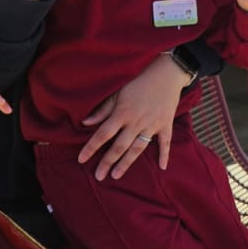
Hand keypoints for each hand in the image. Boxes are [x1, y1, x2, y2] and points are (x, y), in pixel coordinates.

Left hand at [79, 53, 183, 178]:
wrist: (166, 72)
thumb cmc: (139, 80)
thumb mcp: (118, 92)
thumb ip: (103, 109)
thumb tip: (85, 123)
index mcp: (122, 113)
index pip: (103, 134)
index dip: (91, 148)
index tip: (81, 160)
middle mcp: (136, 121)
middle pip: (119, 146)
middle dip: (108, 162)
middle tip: (99, 176)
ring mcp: (153, 124)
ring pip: (138, 148)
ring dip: (127, 162)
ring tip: (116, 175)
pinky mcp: (166, 124)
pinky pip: (165, 142)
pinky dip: (164, 155)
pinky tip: (162, 167)